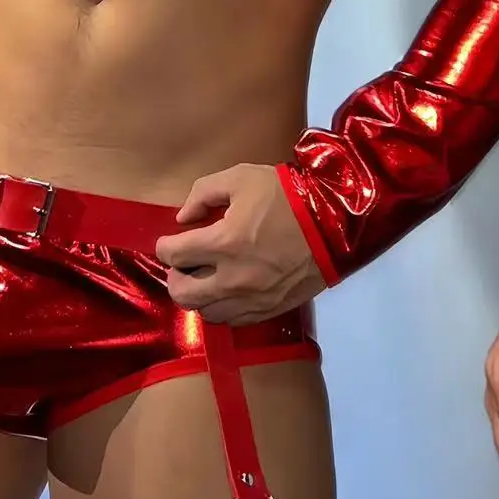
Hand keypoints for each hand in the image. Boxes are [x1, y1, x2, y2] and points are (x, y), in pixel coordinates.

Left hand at [155, 162, 324, 324]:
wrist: (334, 222)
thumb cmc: (285, 195)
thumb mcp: (240, 177)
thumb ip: (203, 193)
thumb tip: (183, 218)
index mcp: (223, 243)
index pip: (173, 255)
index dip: (163, 247)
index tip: (169, 241)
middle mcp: (232, 278)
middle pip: (182, 294)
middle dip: (174, 277)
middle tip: (182, 263)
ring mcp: (252, 299)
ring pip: (206, 312)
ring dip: (197, 295)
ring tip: (204, 277)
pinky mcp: (269, 309)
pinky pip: (232, 320)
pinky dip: (222, 307)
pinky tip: (226, 290)